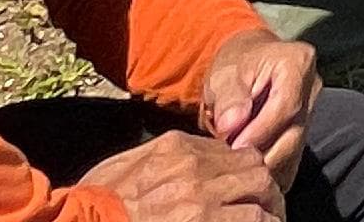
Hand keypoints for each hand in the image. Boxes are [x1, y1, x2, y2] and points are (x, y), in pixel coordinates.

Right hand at [79, 130, 276, 221]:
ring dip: (268, 209)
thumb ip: (158, 160)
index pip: (229, 151)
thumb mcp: (125, 167)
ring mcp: (201, 197)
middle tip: (267, 208)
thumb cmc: (95, 202)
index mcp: (175, 148)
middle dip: (264, 188)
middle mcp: (194, 167)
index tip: (242, 189)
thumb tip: (184, 163)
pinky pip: (252, 220)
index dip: (240, 172)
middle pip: (253, 168)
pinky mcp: (203, 221)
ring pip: (261, 193)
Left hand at [200, 29, 322, 180]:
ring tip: (235, 168)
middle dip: (260, 154)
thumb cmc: (234, 67)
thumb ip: (229, 98)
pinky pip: (289, 163)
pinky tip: (246, 172)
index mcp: (298, 62)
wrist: (245, 68)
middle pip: (292, 134)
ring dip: (263, 166)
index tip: (233, 146)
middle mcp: (312, 87)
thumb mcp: (224, 75)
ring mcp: (312, 113)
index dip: (259, 130)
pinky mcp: (305, 134)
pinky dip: (268, 172)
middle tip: (229, 164)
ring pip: (292, 153)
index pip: (286, 106)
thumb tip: (231, 124)